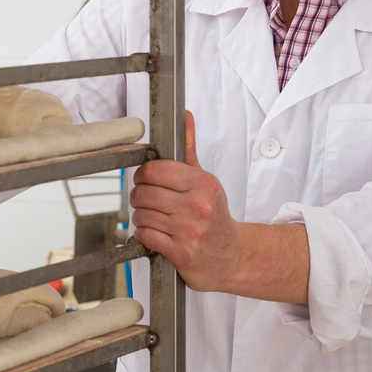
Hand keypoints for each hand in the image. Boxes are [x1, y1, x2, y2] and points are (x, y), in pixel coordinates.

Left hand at [129, 112, 309, 302]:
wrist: (232, 256)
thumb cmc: (213, 215)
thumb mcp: (205, 180)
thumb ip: (190, 149)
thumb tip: (185, 115)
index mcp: (203, 183)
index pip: (155, 170)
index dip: (143, 175)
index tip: (146, 180)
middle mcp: (198, 205)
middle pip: (144, 192)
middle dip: (139, 198)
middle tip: (148, 201)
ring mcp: (189, 230)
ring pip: (141, 215)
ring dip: (141, 218)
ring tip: (154, 219)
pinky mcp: (181, 252)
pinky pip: (145, 236)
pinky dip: (144, 235)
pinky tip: (155, 234)